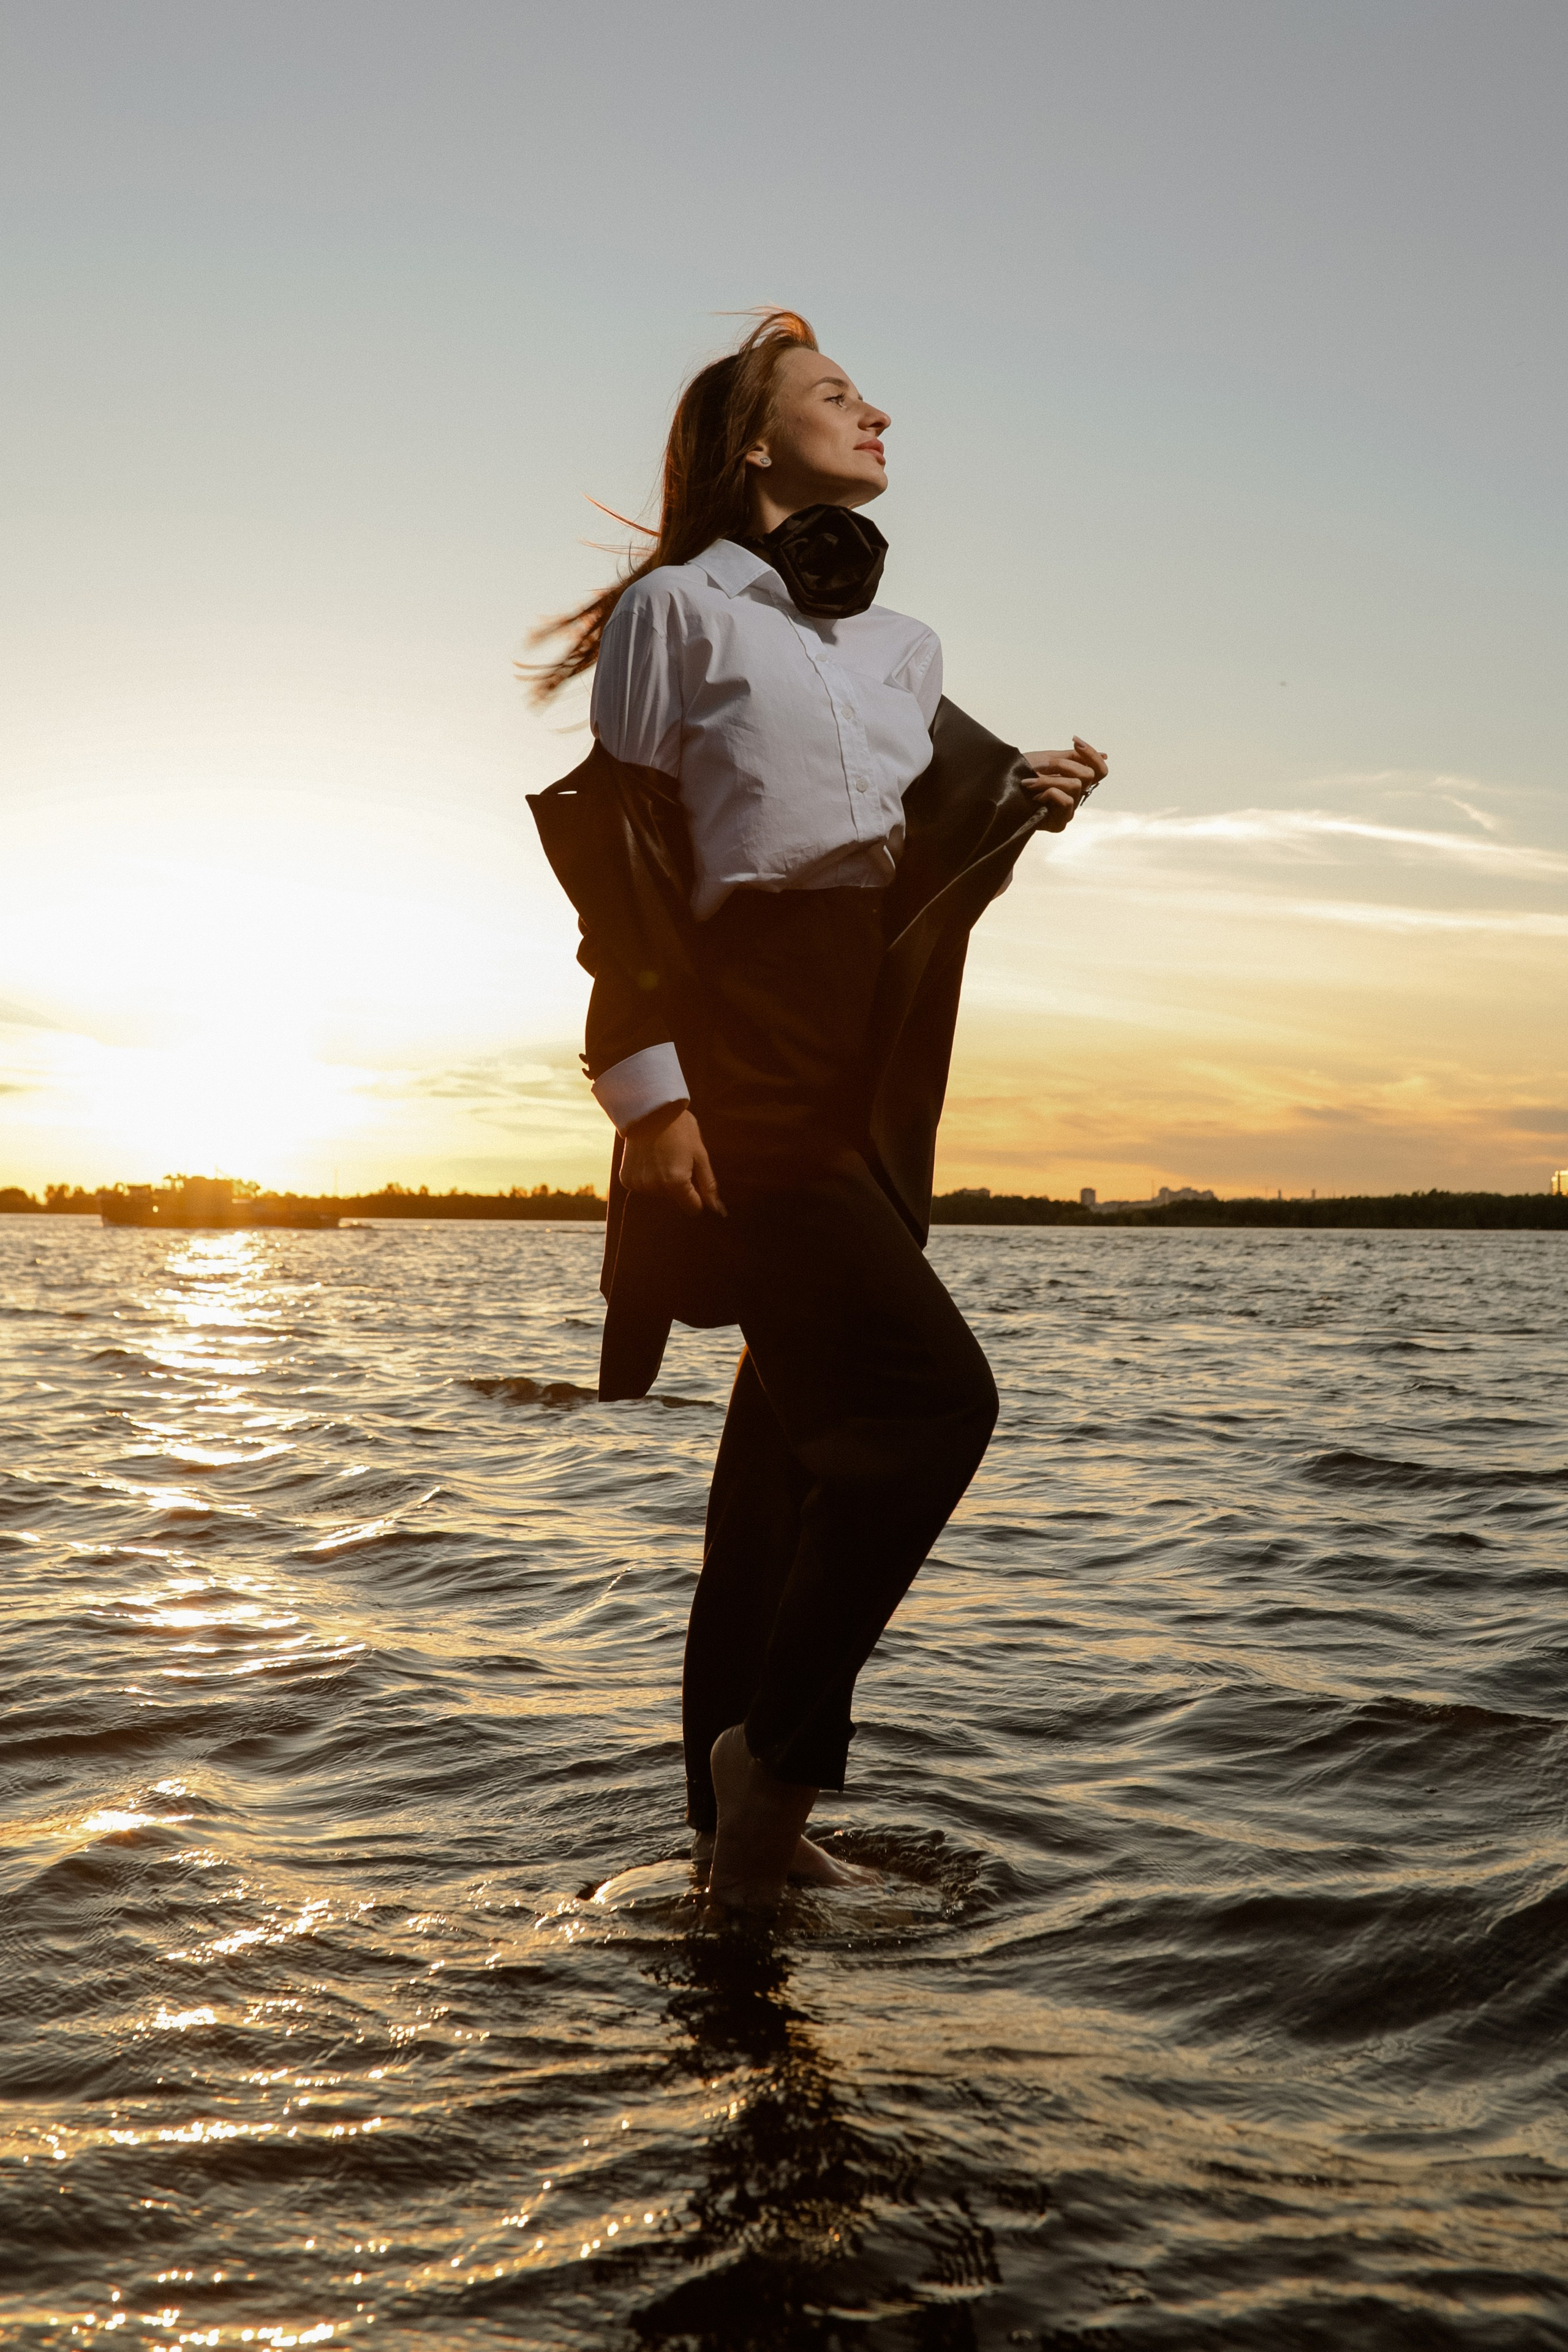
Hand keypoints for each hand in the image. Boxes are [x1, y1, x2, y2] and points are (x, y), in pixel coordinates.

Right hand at [620, 1103, 725, 1218]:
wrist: (649, 1109)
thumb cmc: (680, 1128)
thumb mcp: (700, 1154)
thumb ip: (708, 1185)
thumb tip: (718, 1210)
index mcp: (676, 1182)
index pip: (692, 1208)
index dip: (697, 1197)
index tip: (695, 1181)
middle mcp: (655, 1187)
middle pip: (675, 1200)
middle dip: (679, 1186)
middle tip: (677, 1160)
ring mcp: (638, 1184)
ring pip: (658, 1193)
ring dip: (662, 1181)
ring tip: (662, 1157)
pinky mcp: (626, 1179)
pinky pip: (642, 1187)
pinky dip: (647, 1177)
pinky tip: (648, 1159)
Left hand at [1022, 737, 1107, 831]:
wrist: (999, 794)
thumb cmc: (1020, 776)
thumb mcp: (1047, 760)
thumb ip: (1072, 757)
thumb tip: (1105, 756)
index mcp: (1075, 781)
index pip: (1099, 771)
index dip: (1092, 755)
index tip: (1075, 741)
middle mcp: (1075, 797)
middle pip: (1089, 775)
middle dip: (1063, 765)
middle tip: (1042, 765)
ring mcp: (1068, 811)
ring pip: (1076, 786)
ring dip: (1050, 780)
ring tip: (1029, 782)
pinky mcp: (1059, 823)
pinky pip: (1066, 801)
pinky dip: (1049, 793)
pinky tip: (1033, 796)